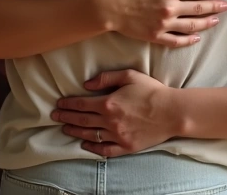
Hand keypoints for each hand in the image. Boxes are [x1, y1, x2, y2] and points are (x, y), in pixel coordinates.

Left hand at [51, 69, 180, 157]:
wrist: (172, 112)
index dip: (68, 105)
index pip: (81, 104)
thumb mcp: (129, 76)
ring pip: (90, 135)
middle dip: (66, 118)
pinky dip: (93, 148)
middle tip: (54, 117)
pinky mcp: (126, 147)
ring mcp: (117, 136)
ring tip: (65, 129)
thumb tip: (86, 85)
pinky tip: (84, 145)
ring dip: (75, 132)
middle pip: (82, 120)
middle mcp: (110, 121)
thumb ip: (106, 78)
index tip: (59, 104)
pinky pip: (105, 150)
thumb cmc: (152, 91)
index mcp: (108, 103)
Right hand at [96, 0, 226, 46]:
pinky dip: (189, 40)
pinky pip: (177, 40)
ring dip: (207, 23)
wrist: (109, 8)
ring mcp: (164, 24)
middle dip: (215, 6)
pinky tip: (197, 38)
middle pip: (199, 8)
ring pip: (192, 26)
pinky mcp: (156, 36)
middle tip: (226, 6)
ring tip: (216, 20)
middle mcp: (170, 8)